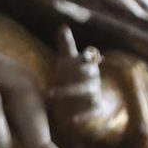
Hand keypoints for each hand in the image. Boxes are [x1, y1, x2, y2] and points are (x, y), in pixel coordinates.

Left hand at [46, 26, 114, 140]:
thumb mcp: (68, 59)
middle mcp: (93, 76)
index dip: (90, 55)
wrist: (86, 97)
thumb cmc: (74, 73)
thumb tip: (63, 27)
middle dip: (74, 77)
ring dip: (68, 94)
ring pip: (85, 92)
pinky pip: (91, 112)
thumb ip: (66, 44)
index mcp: (86, 64)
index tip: (90, 54)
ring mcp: (95, 91)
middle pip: (87, 74)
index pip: (90, 56)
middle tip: (51, 86)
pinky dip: (83, 116)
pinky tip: (72, 120)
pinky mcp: (96, 107)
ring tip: (51, 99)